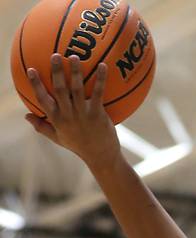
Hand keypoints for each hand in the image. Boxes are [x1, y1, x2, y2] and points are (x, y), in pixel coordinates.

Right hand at [26, 55, 120, 169]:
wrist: (101, 157)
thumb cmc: (79, 146)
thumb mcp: (58, 138)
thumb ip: (42, 127)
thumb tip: (26, 116)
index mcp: (57, 119)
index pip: (43, 100)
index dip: (36, 85)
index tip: (31, 70)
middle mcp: (69, 115)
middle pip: (60, 90)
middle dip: (56, 72)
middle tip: (55, 55)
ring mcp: (84, 114)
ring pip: (78, 89)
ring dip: (76, 72)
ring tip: (75, 56)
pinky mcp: (98, 114)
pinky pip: (99, 93)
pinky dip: (101, 79)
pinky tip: (102, 65)